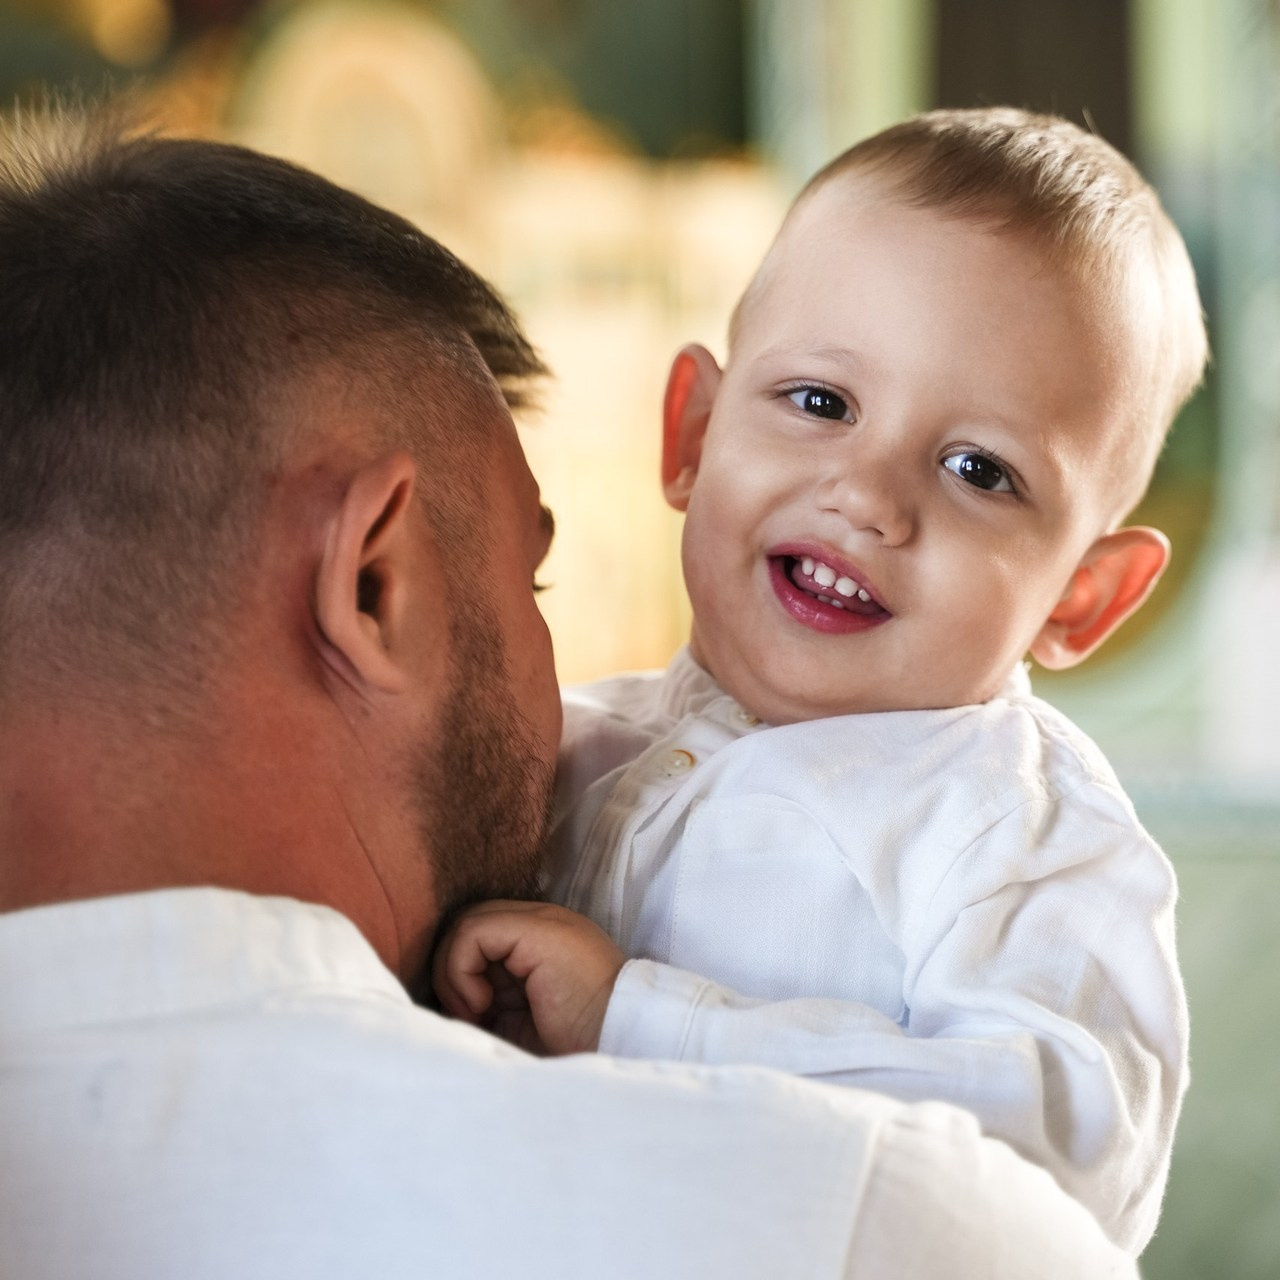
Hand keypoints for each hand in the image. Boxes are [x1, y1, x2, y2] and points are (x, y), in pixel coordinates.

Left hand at [432, 901, 624, 1055]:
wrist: (624, 1040)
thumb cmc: (578, 1044)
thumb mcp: (520, 1022)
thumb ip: (489, 1003)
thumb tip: (442, 1005)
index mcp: (539, 944)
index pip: (477, 937)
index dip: (460, 974)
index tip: (472, 1019)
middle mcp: (539, 924)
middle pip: (467, 926)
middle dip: (452, 972)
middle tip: (469, 1016)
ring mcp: (541, 920)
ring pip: (465, 924)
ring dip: (454, 973)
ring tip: (477, 1012)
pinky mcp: (537, 929)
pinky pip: (472, 933)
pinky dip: (461, 969)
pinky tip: (483, 1004)